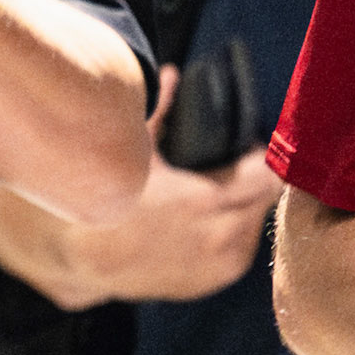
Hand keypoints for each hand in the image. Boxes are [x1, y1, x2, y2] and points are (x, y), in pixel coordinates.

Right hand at [0, 65, 284, 308]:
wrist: (86, 260)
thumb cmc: (110, 201)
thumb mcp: (135, 153)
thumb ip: (161, 111)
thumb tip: (173, 74)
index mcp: (204, 200)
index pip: (267, 176)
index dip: (264, 157)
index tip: (252, 146)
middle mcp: (219, 236)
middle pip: (267, 200)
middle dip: (258, 180)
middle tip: (241, 165)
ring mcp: (218, 263)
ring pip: (257, 225)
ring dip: (249, 207)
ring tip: (229, 191)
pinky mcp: (213, 281)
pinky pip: (242, 250)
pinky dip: (237, 232)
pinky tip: (219, 219)